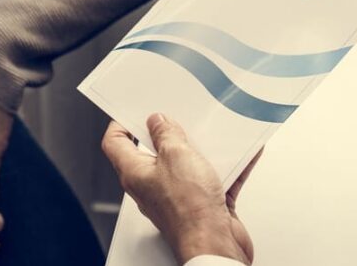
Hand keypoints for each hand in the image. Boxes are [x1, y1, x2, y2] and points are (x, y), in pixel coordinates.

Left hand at [102, 114, 260, 265]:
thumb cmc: (189, 210)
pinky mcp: (202, 204)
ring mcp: (177, 197)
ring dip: (200, 149)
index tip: (132, 111)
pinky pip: (214, 178)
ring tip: (212, 132)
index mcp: (136, 174)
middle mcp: (152, 187)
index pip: (115, 144)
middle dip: (167, 133)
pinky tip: (242, 155)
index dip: (120, 124)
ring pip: (186, 165)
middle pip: (152, 153)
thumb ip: (166, 134)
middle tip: (177, 117)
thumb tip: (158, 121)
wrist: (214, 244)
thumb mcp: (176, 155)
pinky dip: (228, 166)